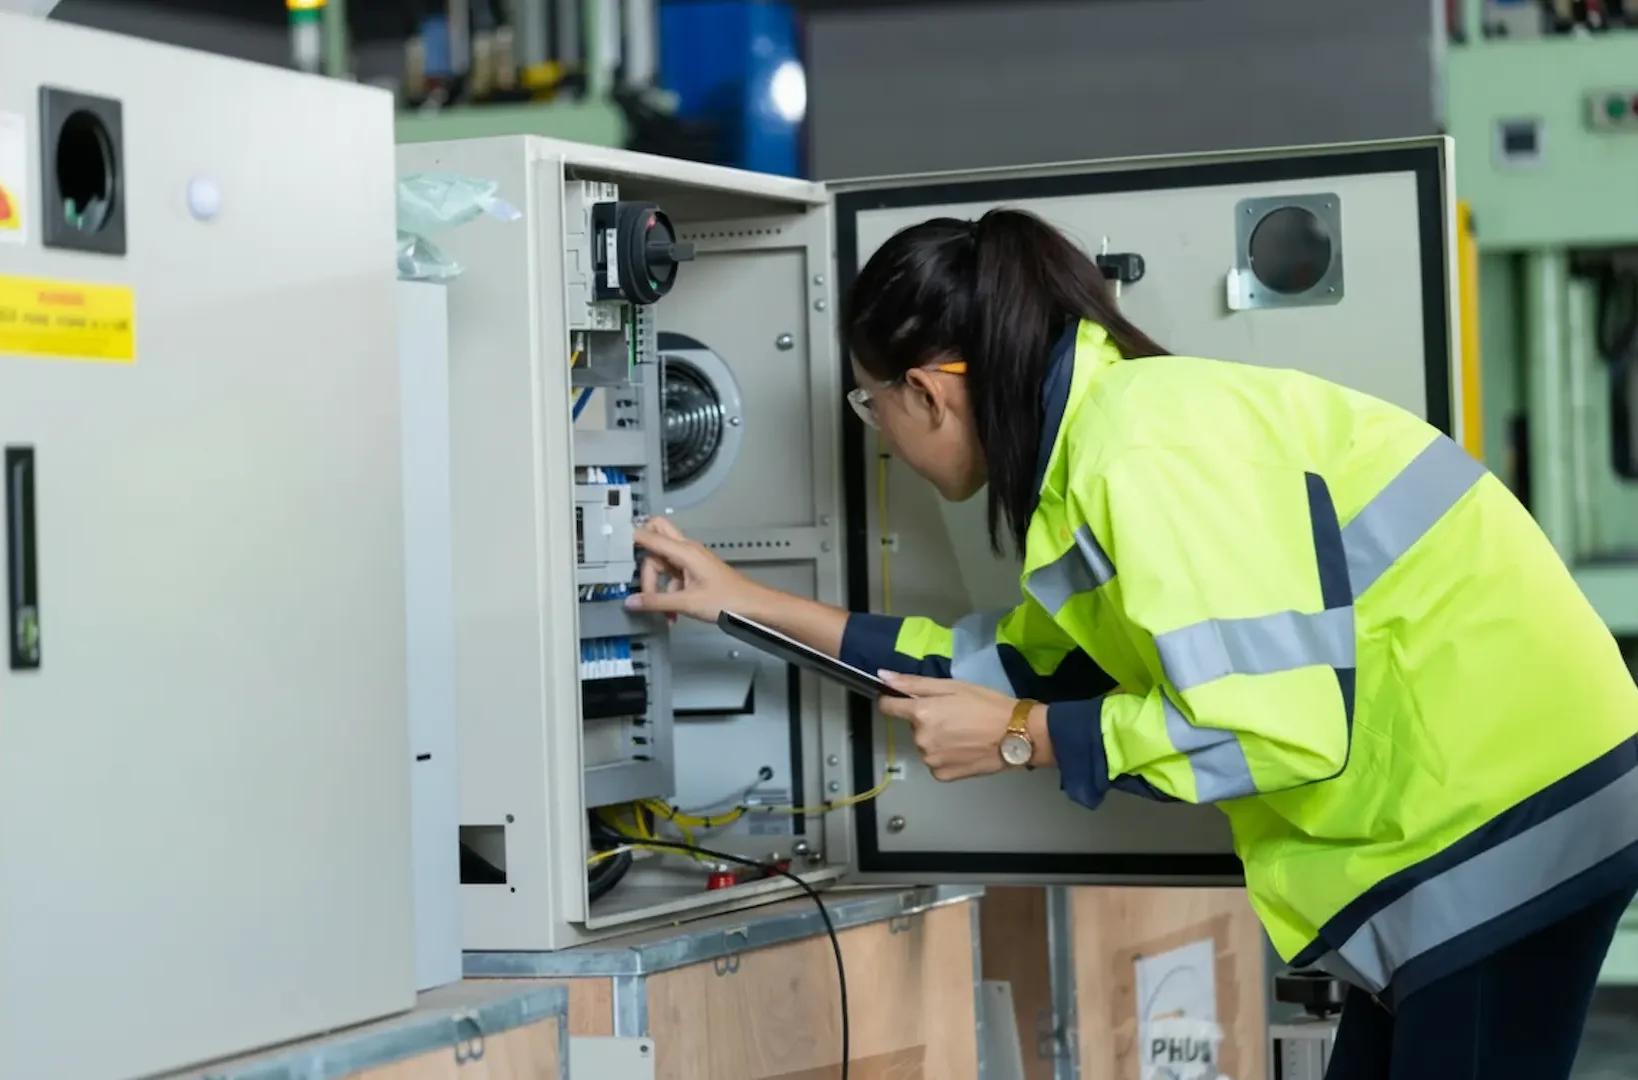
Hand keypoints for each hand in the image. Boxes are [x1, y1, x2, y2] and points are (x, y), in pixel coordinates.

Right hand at [624, 516, 767, 623]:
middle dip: (643, 556)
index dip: (630, 536)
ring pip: (662, 562)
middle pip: (656, 538)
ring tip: (664, 610)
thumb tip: (632, 601)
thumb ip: (656, 602)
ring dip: (658, 585)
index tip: (613, 537)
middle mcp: (687, 551)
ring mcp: (691, 560)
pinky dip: (669, 592)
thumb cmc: (729, 599)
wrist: (752, 606)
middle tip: (635, 573)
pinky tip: (673, 613)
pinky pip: (673, 576)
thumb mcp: (687, 603)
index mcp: (685, 551)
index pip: (650, 536)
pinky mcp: (694, 571)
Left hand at [874, 671, 1020, 781]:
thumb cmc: (987, 704)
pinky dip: (945, 756)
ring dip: (937, 739)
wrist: (1016, 735)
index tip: (904, 700)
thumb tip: (882, 676)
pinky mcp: (942, 775)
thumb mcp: (952, 685)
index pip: (887, 707)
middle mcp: (920, 738)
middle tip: (955, 716)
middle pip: (913, 726)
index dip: (893, 701)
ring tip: (964, 733)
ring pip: (925, 745)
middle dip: (928, 720)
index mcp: (920, 713)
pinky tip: (964, 749)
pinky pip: (935, 763)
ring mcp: (930, 760)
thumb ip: (913, 683)